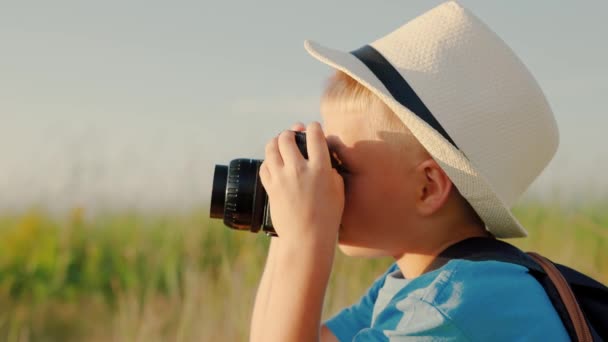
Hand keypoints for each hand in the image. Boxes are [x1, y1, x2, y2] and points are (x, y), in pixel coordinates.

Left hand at [259, 122, 344, 244]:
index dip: (314, 127)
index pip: (315, 134)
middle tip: (293, 136)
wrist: (306, 239)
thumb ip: (332, 170)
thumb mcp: (338, 190)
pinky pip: (264, 165)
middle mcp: (299, 169)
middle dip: (291, 133)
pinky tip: (274, 163)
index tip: (314, 129)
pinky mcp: (270, 187)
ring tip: (280, 145)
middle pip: (287, 137)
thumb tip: (325, 160)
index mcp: (320, 168)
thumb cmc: (327, 217)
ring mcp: (282, 178)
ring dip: (276, 142)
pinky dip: (268, 161)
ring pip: (271, 147)